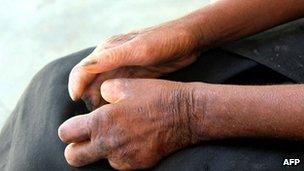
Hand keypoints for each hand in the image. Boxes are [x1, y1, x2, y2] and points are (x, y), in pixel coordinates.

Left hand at [59, 79, 200, 169]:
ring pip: (99, 160)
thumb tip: (98, 99)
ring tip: (119, 134)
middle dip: (75, 149)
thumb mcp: (125, 84)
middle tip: (86, 138)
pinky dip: (120, 154)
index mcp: (101, 121)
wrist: (185, 114)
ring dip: (102, 150)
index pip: (66, 133)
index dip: (68, 129)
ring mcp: (123, 158)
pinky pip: (119, 163)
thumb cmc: (155, 96)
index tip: (76, 126)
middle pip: (74, 157)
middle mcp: (108, 143)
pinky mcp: (137, 165)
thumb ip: (103, 92)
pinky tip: (133, 140)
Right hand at [68, 20, 200, 106]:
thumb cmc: (164, 41)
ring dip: (101, 103)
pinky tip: (117, 113)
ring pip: (103, 89)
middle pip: (91, 83)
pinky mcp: (134, 77)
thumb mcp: (139, 49)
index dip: (76, 85)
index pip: (83, 69)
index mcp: (108, 50)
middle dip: (89, 99)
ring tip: (105, 119)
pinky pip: (117, 92)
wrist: (188, 41)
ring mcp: (123, 69)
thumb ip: (113, 57)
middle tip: (94, 117)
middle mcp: (112, 60)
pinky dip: (113, 102)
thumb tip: (85, 69)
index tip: (76, 101)